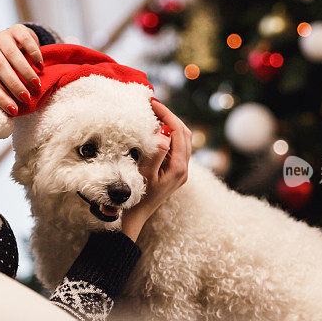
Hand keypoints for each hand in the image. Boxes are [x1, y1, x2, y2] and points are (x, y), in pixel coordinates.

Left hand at [0, 24, 43, 114]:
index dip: (1, 97)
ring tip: (37, 85)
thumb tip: (8, 119)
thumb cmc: (8, 69)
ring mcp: (1, 36)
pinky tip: (40, 66)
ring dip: (26, 72)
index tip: (14, 111)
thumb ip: (4, 97)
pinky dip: (34, 55)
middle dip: (14, 85)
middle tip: (27, 98)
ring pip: (13, 55)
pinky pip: (26, 42)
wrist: (16, 43)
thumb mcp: (2, 81)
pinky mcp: (16, 29)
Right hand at [121, 98, 191, 241]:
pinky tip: (157, 132)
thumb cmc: (138, 197)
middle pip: (185, 133)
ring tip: (154, 115)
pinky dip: (170, 136)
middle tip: (154, 106)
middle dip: (171, 117)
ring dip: (171, 125)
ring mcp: (181, 171)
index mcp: (179, 167)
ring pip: (183, 140)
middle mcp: (184, 168)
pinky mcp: (175, 172)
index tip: (153, 103)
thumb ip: (156, 153)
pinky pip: (177, 148)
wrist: (136, 217)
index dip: (167, 115)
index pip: (178, 132)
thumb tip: (164, 133)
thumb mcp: (145, 174)